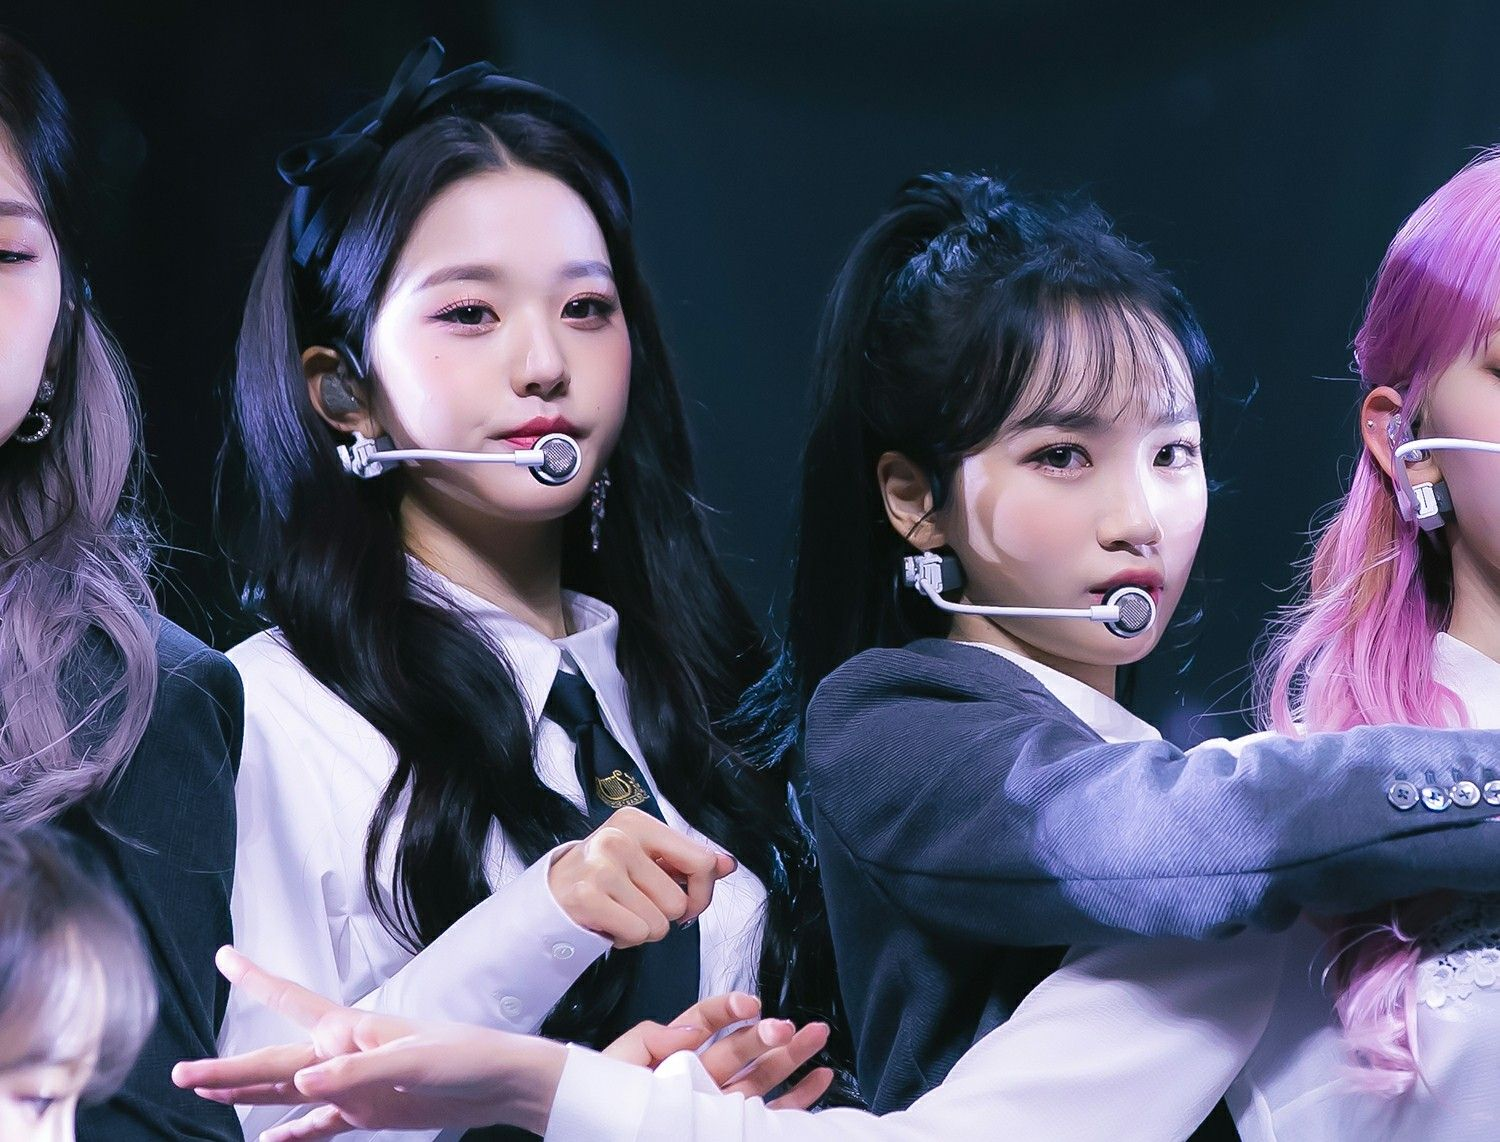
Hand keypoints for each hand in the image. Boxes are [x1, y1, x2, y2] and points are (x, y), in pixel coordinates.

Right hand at [173, 948, 563, 1139]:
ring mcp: (353, 1085)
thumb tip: (301, 1084)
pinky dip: (293, 1133)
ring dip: (247, 1094)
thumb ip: (355, 1074)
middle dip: (227, 1068)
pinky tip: (268, 1141)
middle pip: (274, 1062)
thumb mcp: (412, 1062)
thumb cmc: (464, 1058)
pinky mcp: (369, 1112)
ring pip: (287, 1091)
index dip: (256, 979)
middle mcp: (344, 1053)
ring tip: (205, 1093)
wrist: (498, 1084)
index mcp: (351, 1029)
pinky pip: (320, 1125)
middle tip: (180, 1072)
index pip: (292, 1000)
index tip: (225, 955)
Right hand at [548, 806, 735, 947]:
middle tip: (634, 905)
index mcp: (638, 822)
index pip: (702, 862)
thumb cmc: (604, 877)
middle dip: (662, 916)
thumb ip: (688, 861)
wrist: (550, 895)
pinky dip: (626, 939)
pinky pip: (636, 933)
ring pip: (659, 923)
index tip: (688, 904)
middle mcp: (619, 838)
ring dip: (643, 929)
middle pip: (679, 902)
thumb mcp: (646, 858)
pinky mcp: (586, 896)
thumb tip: (728, 864)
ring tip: (619, 913)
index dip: (702, 893)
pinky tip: (608, 924)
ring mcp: (601, 866)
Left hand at [604, 992, 832, 1109]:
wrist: (589, 1127)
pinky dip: (797, 1098)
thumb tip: (690, 1031)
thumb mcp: (620, 1059)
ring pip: (762, 1076)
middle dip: (768, 1035)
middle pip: (742, 1048)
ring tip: (816, 1035)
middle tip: (788, 1027)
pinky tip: (817, 1078)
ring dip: (792, 1057)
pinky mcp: (731, 1128)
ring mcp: (717, 1102)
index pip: (706, 1022)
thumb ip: (651, 1037)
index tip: (748, 1005)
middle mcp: (701, 1074)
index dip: (728, 1011)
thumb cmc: (603, 1096)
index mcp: (674, 1051)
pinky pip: (769, 1114)